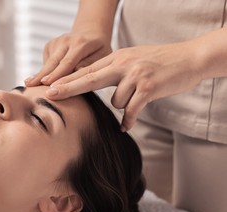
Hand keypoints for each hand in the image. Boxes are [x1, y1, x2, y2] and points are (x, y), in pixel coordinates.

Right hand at [24, 30, 111, 86]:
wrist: (90, 33)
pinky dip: (43, 71)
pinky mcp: (50, 45)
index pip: (68, 62)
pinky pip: (46, 61)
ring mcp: (57, 41)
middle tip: (31, 86)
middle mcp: (67, 40)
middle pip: (53, 62)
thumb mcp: (102, 56)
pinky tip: (38, 80)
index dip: (57, 74)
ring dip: (38, 74)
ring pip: (47, 62)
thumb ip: (90, 65)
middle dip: (42, 75)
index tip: (47, 84)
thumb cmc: (99, 50)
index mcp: (81, 43)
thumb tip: (75, 75)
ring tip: (28, 84)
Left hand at [46, 42, 202, 130]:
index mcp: (117, 57)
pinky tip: (127, 126)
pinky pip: (131, 111)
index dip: (68, 79)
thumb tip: (92, 82)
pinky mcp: (148, 87)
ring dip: (124, 104)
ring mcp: (136, 75)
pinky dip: (129, 120)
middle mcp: (123, 64)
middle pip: (89, 79)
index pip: (87, 70)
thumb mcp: (133, 59)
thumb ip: (114, 69)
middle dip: (68, 89)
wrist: (190, 57)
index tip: (50, 86)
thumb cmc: (159, 61)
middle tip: (50, 95)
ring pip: (115, 100)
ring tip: (138, 95)